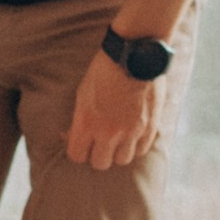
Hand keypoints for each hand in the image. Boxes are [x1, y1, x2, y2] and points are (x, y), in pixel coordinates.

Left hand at [65, 48, 163, 171]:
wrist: (134, 55)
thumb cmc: (104, 70)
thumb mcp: (83, 93)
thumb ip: (79, 119)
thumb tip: (70, 135)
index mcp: (86, 122)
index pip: (77, 156)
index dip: (78, 151)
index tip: (82, 144)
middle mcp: (107, 132)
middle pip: (100, 163)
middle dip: (98, 154)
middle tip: (100, 143)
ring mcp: (130, 131)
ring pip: (122, 160)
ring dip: (118, 152)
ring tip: (118, 139)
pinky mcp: (149, 127)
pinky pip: (141, 150)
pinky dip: (136, 146)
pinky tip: (133, 135)